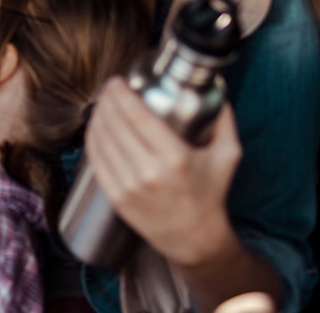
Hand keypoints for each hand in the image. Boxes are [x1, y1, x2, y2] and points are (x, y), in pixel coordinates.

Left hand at [84, 77, 242, 267]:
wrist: (195, 239)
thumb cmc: (211, 193)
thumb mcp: (228, 155)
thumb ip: (223, 120)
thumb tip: (215, 85)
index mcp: (175, 158)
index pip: (136, 116)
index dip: (120, 94)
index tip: (117, 81)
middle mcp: (149, 172)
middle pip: (115, 124)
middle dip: (107, 100)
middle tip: (109, 89)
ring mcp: (129, 187)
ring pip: (101, 140)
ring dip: (97, 116)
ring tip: (102, 104)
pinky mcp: (116, 198)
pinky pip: (95, 161)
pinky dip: (91, 139)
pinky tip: (95, 127)